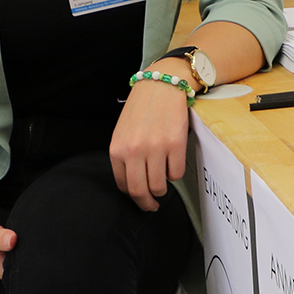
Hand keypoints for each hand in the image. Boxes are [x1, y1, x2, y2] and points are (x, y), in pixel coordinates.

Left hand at [110, 69, 191, 210]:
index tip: (140, 198)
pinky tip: (172, 163)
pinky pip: (176, 173)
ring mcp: (155, 148)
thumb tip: (134, 183)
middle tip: (151, 206)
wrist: (160, 87)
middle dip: (146, 204)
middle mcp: (134, 151)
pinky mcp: (175, 144)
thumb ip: (124, 157)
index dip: (132, 196)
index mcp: (117, 149)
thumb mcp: (122, 134)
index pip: (123, 185)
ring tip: (163, 183)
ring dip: (162, 189)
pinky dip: (175, 174)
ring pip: (159, 185)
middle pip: (140, 191)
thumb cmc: (141, 110)